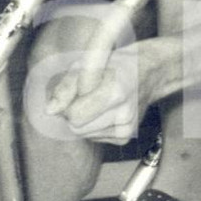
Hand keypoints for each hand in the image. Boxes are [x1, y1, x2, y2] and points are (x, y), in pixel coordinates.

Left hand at [45, 42, 159, 144]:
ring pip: (84, 134)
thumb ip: (66, 87)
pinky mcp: (125, 137)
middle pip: (77, 128)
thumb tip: (50, 111)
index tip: (78, 89)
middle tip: (86, 95)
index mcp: (116, 91)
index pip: (74, 115)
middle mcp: (125, 114)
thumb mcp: (87, 63)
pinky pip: (93, 137)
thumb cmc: (115, 64)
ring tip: (98, 101)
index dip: (68, 103)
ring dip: (84, 119)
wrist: (150, 72)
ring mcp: (127, 128)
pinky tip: (105, 111)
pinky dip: (93, 125)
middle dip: (74, 113)